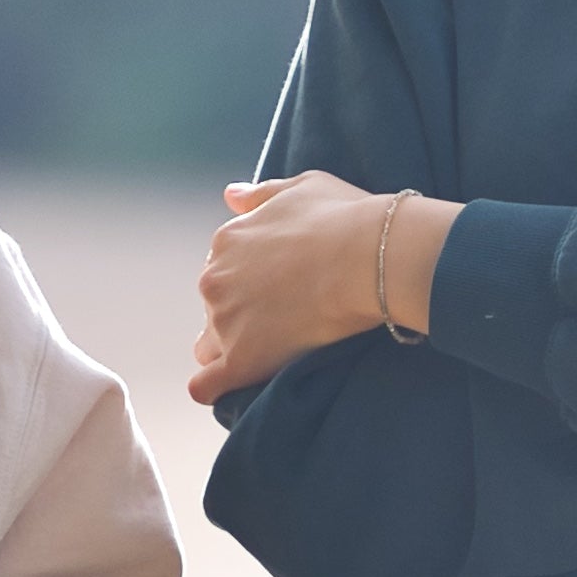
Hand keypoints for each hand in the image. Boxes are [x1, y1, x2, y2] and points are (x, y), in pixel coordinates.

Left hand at [190, 172, 454, 404]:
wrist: (370, 256)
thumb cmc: (345, 217)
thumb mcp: (301, 187)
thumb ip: (260, 194)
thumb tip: (231, 195)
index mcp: (228, 241)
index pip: (223, 270)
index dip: (250, 282)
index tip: (280, 289)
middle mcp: (215, 280)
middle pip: (216, 307)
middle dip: (241, 313)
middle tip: (284, 319)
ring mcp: (225, 320)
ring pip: (211, 345)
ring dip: (232, 349)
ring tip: (272, 352)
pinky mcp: (242, 359)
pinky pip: (207, 385)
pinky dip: (213, 388)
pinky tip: (228, 388)